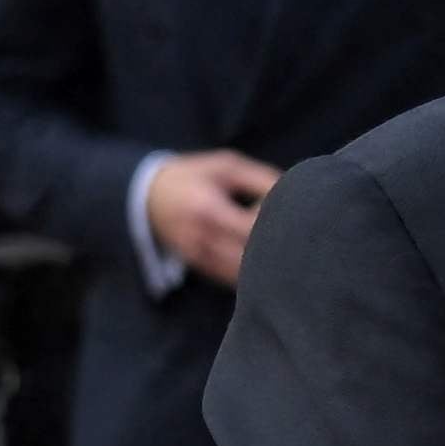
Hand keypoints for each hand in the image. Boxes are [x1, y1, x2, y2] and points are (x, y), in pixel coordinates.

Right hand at [145, 148, 279, 282]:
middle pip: (251, 256)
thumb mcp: (226, 166)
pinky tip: (260, 255)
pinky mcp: (200, 268)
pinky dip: (251, 271)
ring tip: (273, 243)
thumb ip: (262, 179)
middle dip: (274, 245)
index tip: (284, 212)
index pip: (252, 229)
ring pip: (244, 273)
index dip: (274, 223)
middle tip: (287, 232)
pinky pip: (233, 279)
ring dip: (264, 261)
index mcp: (208, 210)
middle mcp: (201, 239)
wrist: (149, 196)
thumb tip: (295, 193)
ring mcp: (198, 258)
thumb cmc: (195, 176)